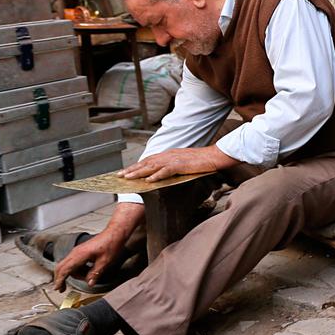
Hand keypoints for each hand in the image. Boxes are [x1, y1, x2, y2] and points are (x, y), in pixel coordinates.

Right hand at [52, 204, 142, 290]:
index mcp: (80, 255)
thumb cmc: (111, 244)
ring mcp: (77, 251)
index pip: (64, 269)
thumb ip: (95, 274)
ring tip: (88, 276)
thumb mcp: (105, 262)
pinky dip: (77, 269)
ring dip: (74, 273)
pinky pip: (74, 262)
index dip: (60, 280)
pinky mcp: (81, 251)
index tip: (57, 288)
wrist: (115, 233)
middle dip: (61, 278)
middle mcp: (76, 252)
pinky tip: (88, 270)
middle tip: (63, 288)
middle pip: (61, 267)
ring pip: (68, 265)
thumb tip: (89, 283)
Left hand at [118, 145, 236, 182]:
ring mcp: (174, 159)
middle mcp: (169, 155)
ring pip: (152, 166)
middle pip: (147, 162)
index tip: (126, 171)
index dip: (137, 165)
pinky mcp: (181, 165)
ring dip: (139, 172)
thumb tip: (164, 174)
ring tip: (128, 178)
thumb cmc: (203, 161)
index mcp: (169, 154)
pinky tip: (149, 180)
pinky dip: (156, 175)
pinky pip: (166, 170)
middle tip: (120, 175)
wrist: (215, 156)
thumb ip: (173, 166)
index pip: (149, 160)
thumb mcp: (184, 162)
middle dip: (132, 169)